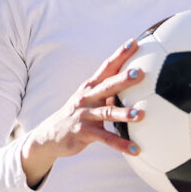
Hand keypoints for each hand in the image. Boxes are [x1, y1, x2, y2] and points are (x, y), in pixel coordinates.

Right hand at [21, 38, 145, 187]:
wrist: (50, 135)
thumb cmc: (78, 113)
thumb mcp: (90, 98)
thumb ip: (109, 90)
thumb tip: (133, 79)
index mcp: (91, 87)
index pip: (107, 67)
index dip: (120, 54)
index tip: (135, 42)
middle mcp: (87, 98)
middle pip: (107, 86)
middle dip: (123, 79)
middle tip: (140, 73)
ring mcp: (84, 115)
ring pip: (106, 113)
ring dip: (124, 114)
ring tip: (141, 115)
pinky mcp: (84, 133)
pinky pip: (105, 139)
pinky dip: (121, 144)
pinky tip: (136, 149)